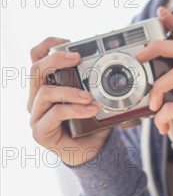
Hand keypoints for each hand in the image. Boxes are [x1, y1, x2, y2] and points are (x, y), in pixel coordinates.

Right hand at [27, 37, 112, 166]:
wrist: (92, 152)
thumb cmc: (91, 122)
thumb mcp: (95, 95)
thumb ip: (97, 81)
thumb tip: (114, 64)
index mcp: (46, 85)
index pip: (36, 58)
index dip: (48, 45)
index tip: (68, 42)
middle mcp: (37, 98)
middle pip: (35, 70)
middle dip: (56, 60)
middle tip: (77, 58)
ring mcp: (37, 115)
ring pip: (44, 92)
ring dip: (70, 91)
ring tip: (90, 96)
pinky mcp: (41, 132)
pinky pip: (54, 113)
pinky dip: (74, 109)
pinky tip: (90, 109)